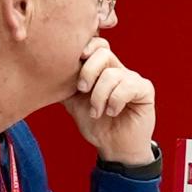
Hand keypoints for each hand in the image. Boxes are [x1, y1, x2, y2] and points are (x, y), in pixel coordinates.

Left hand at [66, 37, 159, 169]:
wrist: (114, 148)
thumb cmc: (97, 125)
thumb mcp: (74, 103)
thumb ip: (64, 85)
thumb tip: (47, 70)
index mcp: (102, 69)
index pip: (97, 44)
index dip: (86, 46)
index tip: (76, 60)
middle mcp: (119, 70)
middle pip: (103, 52)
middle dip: (88, 71)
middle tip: (82, 90)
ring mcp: (133, 79)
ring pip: (112, 74)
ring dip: (99, 96)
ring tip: (97, 112)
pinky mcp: (145, 90)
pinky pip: (128, 86)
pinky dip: (115, 101)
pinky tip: (112, 112)